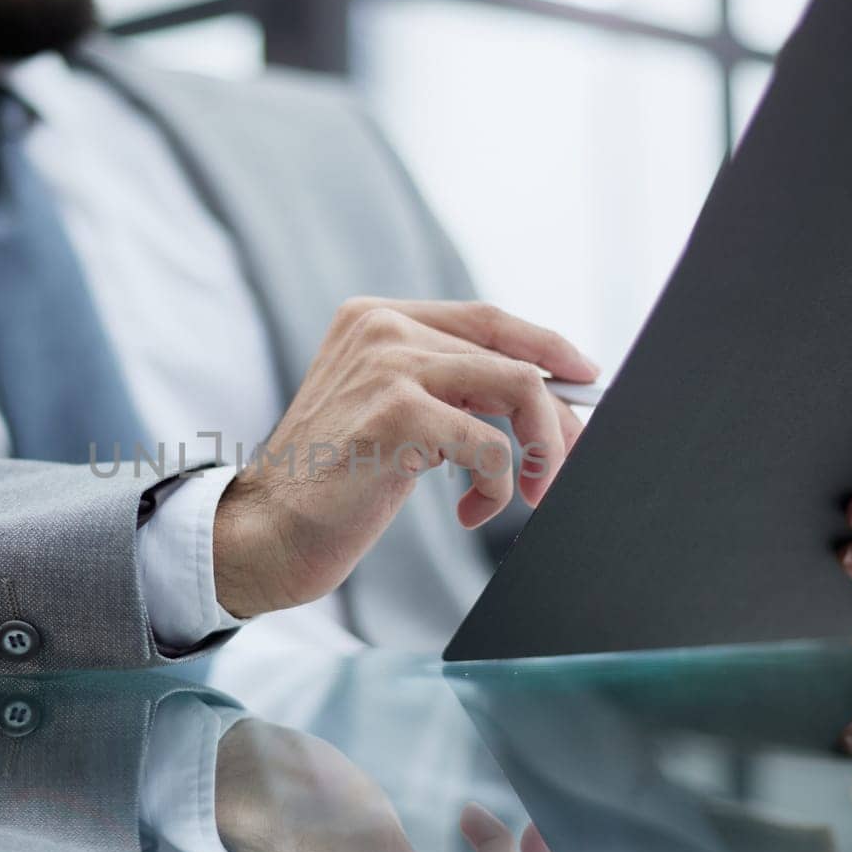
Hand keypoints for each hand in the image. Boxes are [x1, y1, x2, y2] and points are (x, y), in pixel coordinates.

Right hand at [214, 299, 594, 618]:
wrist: (265, 533)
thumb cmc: (331, 485)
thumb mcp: (389, 414)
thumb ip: (445, 388)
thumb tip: (544, 392)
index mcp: (374, 318)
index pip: (486, 319)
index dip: (546, 344)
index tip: (586, 375)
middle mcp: (381, 327)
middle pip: (511, 356)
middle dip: (556, 418)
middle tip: (560, 468)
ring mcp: (387, 366)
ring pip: (517, 388)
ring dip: (542, 448)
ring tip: (530, 493)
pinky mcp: (397, 413)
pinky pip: (492, 444)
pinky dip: (498, 486)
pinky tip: (472, 513)